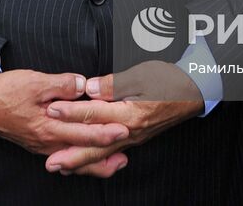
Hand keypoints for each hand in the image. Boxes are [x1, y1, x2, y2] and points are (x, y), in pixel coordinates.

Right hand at [0, 69, 128, 157]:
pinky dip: (77, 161)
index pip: (83, 132)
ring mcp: (42, 145)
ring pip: (72, 160)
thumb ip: (61, 84)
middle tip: (126, 158)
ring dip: (93, 164)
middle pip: (81, 154)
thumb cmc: (6, 91)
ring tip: (113, 165)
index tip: (123, 131)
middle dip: (105, 157)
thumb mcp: (35, 81)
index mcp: (48, 126)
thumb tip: (83, 85)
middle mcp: (46, 141)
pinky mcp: (38, 144)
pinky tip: (84, 160)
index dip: (104, 132)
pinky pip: (62, 157)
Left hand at [43, 61, 203, 176]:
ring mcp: (133, 137)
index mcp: (131, 114)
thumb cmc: (168, 80)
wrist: (192, 92)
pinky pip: (111, 151)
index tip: (52, 110)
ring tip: (60, 167)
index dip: (72, 112)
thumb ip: (114, 84)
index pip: (96, 114)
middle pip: (97, 145)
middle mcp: (131, 131)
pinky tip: (84, 159)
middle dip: (72, 154)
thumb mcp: (142, 75)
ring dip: (81, 161)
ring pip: (103, 153)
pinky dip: (95, 158)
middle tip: (50, 162)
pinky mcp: (134, 137)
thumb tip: (90, 89)